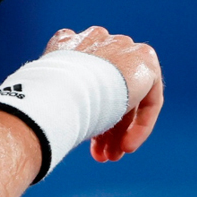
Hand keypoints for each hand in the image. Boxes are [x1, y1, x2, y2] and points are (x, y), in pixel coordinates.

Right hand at [45, 27, 162, 161]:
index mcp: (71, 43)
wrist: (64, 86)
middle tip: (99, 153)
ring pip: (127, 96)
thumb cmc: (48, 96)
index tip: (83, 139)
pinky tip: (126, 146)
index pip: (87, 80)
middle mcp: (99, 40)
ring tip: (111, 156)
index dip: (87, 112)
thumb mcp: (51, 94)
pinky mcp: (145, 60)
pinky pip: (147, 97)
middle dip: (104, 124)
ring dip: (119, 128)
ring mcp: (122, 47)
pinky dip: (139, 124)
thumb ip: (64, 96)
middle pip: (109, 89)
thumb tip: (56, 121)